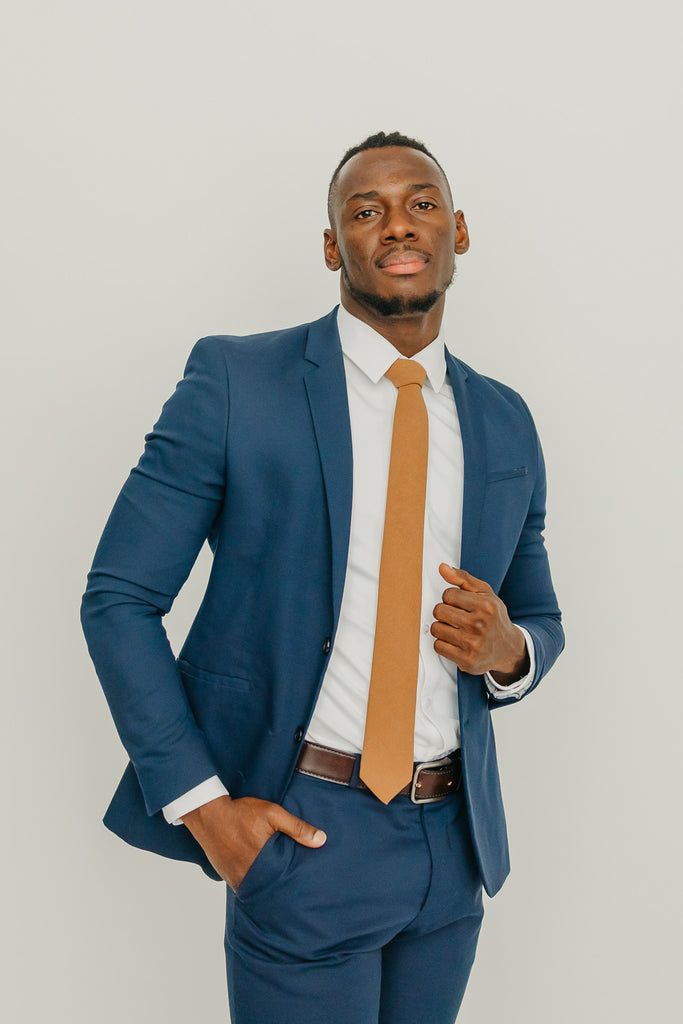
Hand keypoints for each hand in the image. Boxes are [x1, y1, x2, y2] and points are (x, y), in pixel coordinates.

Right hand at [181, 794, 325, 891]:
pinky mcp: (227, 877)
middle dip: (281, 889)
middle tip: (294, 891)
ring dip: (266, 887)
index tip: (304, 888)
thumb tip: (321, 840)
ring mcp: (235, 879)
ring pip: (256, 890)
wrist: (208, 814)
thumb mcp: (272, 814)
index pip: (284, 883)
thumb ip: (297, 828)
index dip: (294, 886)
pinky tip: (260, 878)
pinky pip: (244, 886)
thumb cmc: (240, 813)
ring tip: (279, 885)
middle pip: (270, 889)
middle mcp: (248, 877)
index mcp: (263, 864)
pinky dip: (253, 884)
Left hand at [431, 564, 528, 682]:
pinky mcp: (467, 660)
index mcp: (485, 605)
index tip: (460, 604)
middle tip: (457, 617)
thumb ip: (463, 579)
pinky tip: (455, 642)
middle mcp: (480, 625)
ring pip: (436, 629)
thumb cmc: (494, 618)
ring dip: (442, 628)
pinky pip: (438, 646)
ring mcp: (473, 644)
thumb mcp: (485, 594)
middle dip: (445, 612)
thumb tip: (442, 568)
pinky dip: (443, 644)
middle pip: (439, 611)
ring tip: (456, 629)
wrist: (508, 648)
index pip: (448, 594)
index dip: (451, 598)